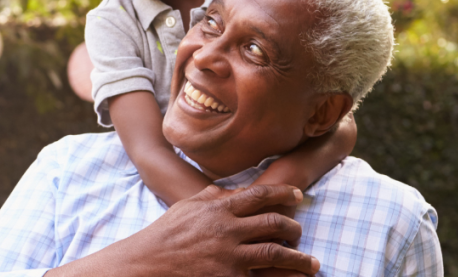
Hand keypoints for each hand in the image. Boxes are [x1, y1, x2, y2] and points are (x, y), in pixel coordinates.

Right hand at [131, 184, 318, 275]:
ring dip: (298, 259)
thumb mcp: (187, 207)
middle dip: (294, 228)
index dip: (283, 193)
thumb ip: (212, 197)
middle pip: (273, 223)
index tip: (297, 195)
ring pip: (274, 254)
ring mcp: (228, 257)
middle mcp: (227, 230)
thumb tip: (234, 191)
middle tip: (301, 232)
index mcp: (219, 209)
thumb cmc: (165, 235)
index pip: (259, 195)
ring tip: (313, 263)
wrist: (144, 265)